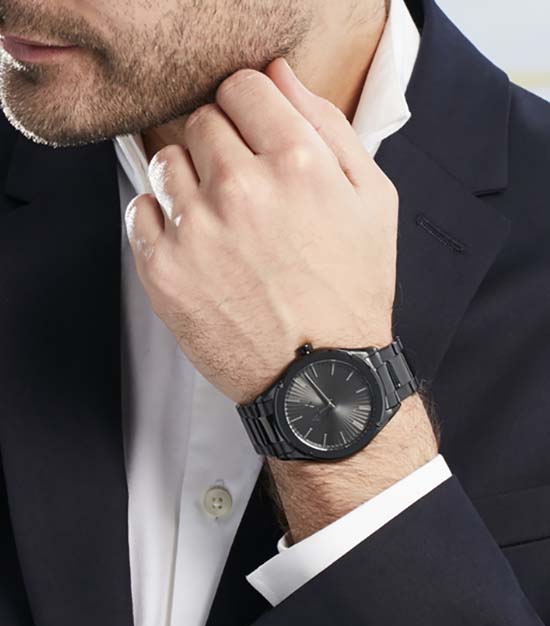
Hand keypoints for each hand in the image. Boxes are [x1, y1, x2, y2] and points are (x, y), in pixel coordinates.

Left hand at [125, 57, 397, 403]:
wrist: (321, 378)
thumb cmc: (350, 293)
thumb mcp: (374, 201)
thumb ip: (328, 125)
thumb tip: (280, 76)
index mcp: (298, 164)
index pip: (242, 86)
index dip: (250, 107)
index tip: (254, 133)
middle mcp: (242, 190)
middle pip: (203, 121)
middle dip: (223, 145)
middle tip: (246, 189)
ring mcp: (197, 231)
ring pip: (168, 161)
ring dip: (190, 179)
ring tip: (221, 222)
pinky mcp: (165, 270)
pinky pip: (141, 210)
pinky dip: (162, 219)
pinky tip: (196, 245)